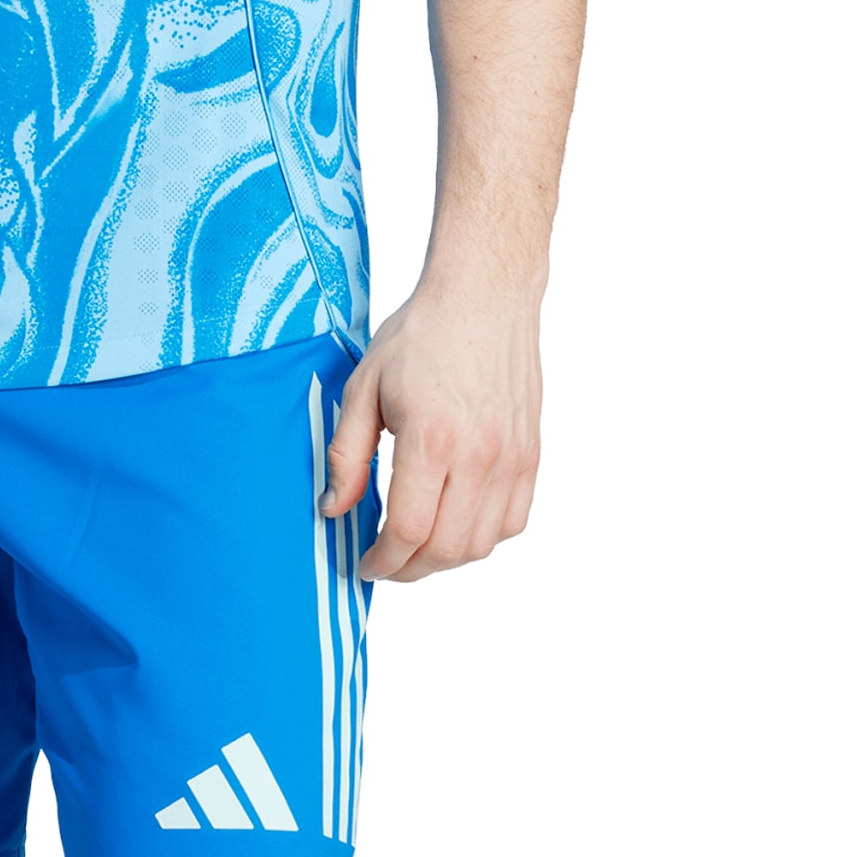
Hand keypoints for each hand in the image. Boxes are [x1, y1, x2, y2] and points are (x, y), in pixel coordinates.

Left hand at [319, 279, 541, 580]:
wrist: (482, 298)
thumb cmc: (420, 335)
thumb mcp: (364, 386)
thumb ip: (347, 453)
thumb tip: (335, 508)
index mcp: (432, 440)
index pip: (409, 530)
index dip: (383, 560)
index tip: (366, 564)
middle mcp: (479, 457)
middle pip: (447, 549)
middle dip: (410, 568)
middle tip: (386, 563)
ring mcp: (512, 459)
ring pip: (482, 543)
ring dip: (446, 558)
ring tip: (417, 548)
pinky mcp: (531, 454)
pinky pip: (513, 520)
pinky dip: (483, 537)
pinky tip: (455, 523)